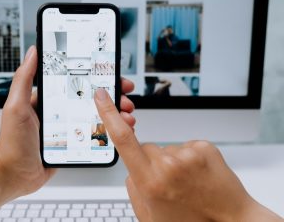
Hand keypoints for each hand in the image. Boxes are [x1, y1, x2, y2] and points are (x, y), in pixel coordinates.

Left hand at [0, 46, 135, 198]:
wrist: (12, 175)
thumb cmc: (11, 141)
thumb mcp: (16, 106)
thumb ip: (24, 78)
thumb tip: (33, 51)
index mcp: (49, 99)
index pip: (77, 82)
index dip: (96, 77)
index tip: (112, 74)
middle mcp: (60, 112)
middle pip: (91, 99)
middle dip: (111, 98)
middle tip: (126, 99)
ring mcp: (67, 128)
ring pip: (96, 117)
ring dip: (114, 115)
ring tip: (126, 117)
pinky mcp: (72, 145)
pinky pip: (92, 136)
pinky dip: (108, 133)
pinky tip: (118, 132)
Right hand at [94, 89, 282, 221]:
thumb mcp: (149, 216)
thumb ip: (133, 189)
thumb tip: (130, 169)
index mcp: (150, 182)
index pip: (122, 139)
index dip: (108, 113)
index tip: (102, 96)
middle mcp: (168, 165)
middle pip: (145, 147)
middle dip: (149, 161)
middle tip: (167, 183)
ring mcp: (188, 154)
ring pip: (166, 149)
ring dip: (171, 162)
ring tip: (187, 183)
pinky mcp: (204, 147)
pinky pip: (185, 146)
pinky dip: (188, 158)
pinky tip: (197, 176)